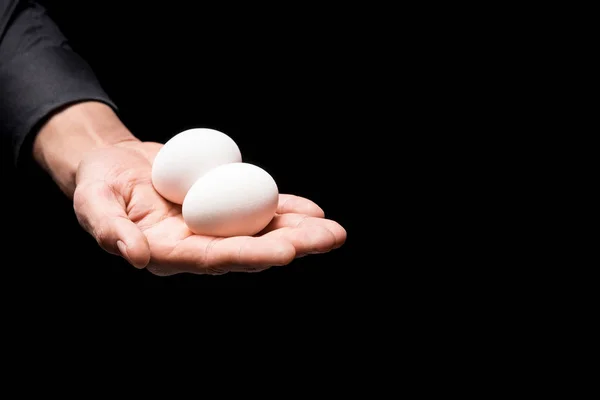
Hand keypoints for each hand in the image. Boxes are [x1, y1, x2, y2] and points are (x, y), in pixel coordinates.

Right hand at [73, 140, 346, 275]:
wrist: (114, 166)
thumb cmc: (98, 186)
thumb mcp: (93, 204)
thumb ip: (111, 231)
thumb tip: (136, 257)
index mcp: (170, 253)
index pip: (214, 258)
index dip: (249, 256)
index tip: (286, 253)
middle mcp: (198, 244)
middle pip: (250, 248)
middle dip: (292, 246)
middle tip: (329, 240)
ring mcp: (214, 225)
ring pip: (261, 231)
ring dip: (299, 231)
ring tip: (334, 232)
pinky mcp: (223, 205)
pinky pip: (257, 208)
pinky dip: (286, 209)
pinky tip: (314, 211)